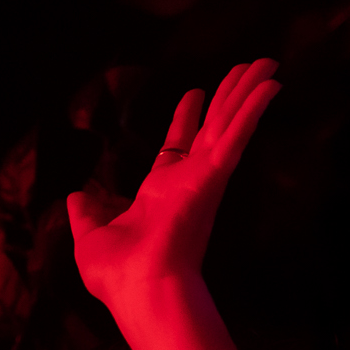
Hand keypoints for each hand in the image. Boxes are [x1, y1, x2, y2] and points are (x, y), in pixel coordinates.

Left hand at [68, 58, 280, 305]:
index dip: (186, 118)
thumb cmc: (117, 274)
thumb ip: (86, 213)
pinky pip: (237, 134)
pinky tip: (272, 84)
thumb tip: (77, 196)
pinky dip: (253, 109)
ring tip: (268, 61)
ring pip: (230, 122)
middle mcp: (187, 182)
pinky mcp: (213, 176)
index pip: (178, 146)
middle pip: (213, 127)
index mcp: (160, 193)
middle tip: (246, 69)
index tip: (195, 94)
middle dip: (228, 96)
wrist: (138, 288)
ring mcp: (204, 177)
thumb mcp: (90, 236)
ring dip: (248, 91)